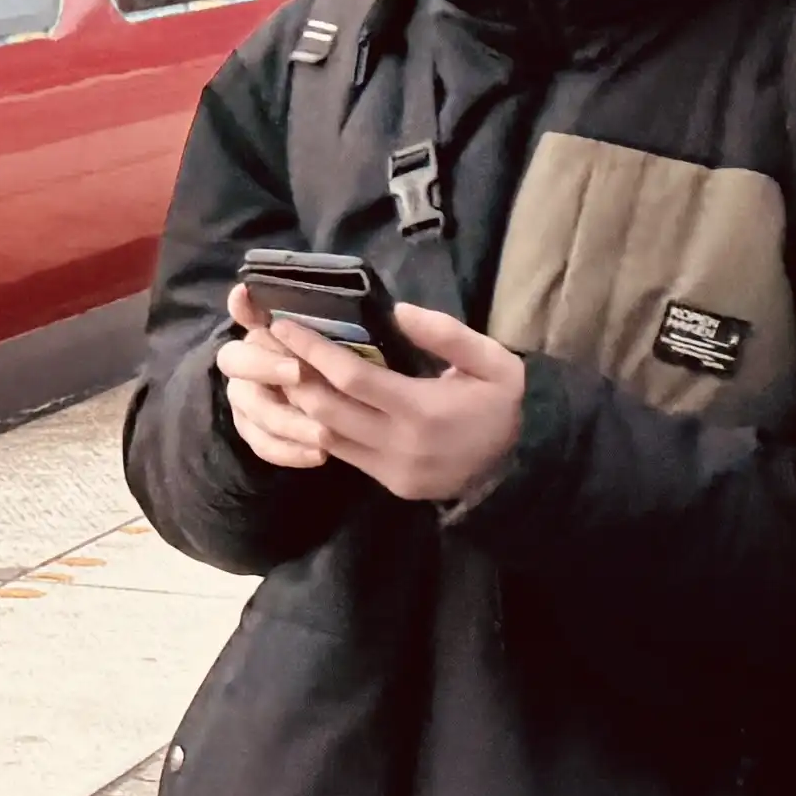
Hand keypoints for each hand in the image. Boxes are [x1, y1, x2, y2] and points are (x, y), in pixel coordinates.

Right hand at [219, 301, 345, 472]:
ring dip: (286, 422)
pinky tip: (319, 457)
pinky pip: (263, 446)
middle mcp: (244, 365)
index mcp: (260, 333)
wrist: (344, 397)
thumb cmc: (333, 356)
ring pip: (253, 412)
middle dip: (267, 367)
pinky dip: (289, 453)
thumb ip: (297, 313)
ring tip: (323, 434)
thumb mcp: (327, 330)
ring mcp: (245, 400)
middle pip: (236, 362)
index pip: (242, 318)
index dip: (248, 312)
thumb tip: (243, 290)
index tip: (277, 326)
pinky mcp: (255, 431)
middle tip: (299, 373)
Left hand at [226, 288, 528, 502]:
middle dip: (294, 375)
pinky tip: (309, 401)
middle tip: (273, 346)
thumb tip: (397, 311)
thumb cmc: (504, 405)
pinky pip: (342, 454)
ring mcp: (391, 469)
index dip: (314, 351)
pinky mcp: (389, 483)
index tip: (286, 326)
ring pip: (326, 435)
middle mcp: (400, 445)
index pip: (352, 379)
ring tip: (282, 370)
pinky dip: (320, 426)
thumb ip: (447, 334)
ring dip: (299, 403)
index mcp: (423, 412)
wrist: (522, 466)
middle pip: (326, 410)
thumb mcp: (493, 362)